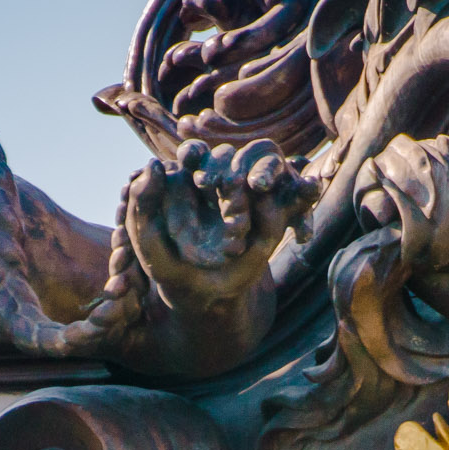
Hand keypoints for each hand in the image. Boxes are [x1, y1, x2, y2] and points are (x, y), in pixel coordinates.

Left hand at [123, 139, 313, 319]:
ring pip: (262, 175)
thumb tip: (153, 165)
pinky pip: (285, 201)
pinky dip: (301, 195)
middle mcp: (218, 182)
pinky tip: (307, 193)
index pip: (194, 155)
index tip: (192, 159)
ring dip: (269, 174)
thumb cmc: (168, 264)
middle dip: (231, 167)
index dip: (195, 154)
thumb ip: (142, 203)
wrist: (201, 295)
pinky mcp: (269, 216)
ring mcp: (246, 198)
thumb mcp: (147, 238)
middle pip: (230, 162)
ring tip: (276, 184)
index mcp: (187, 178)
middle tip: (237, 182)